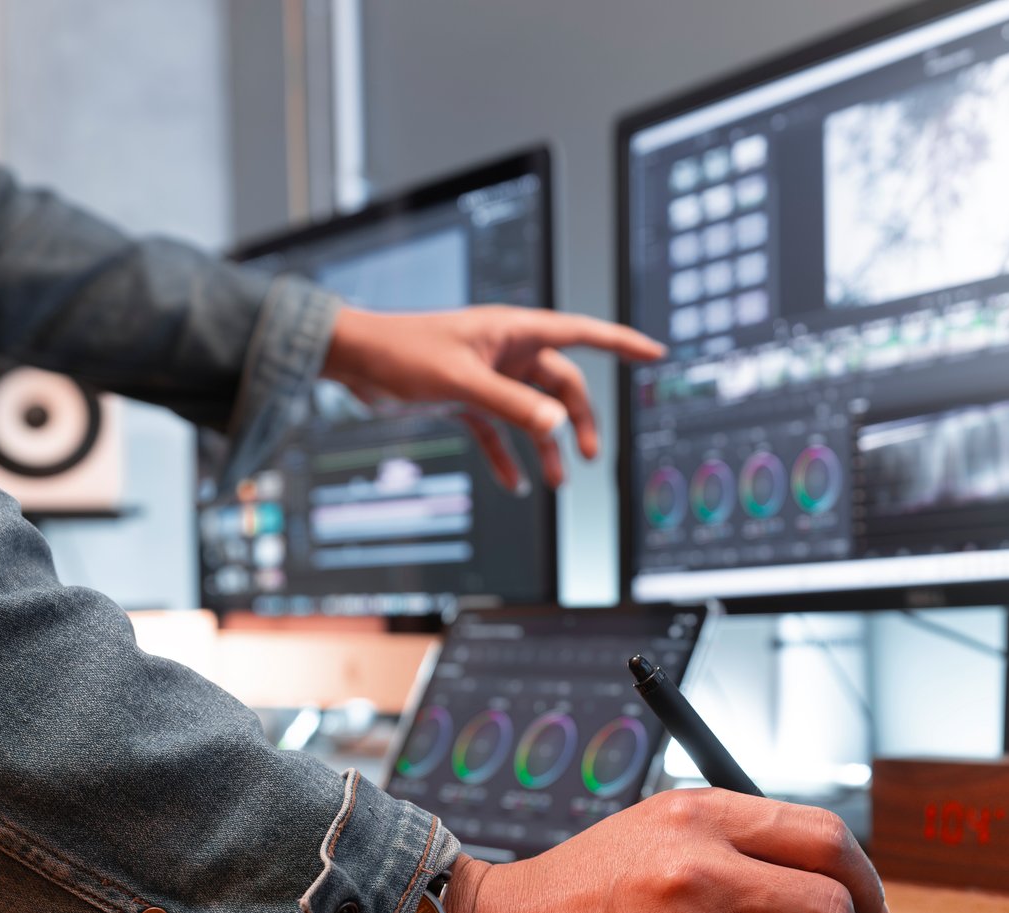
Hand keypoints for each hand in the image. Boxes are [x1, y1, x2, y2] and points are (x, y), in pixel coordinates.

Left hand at [322, 305, 664, 489]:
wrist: (352, 360)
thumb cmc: (402, 354)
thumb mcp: (461, 383)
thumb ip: (511, 406)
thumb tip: (557, 428)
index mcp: (514, 332)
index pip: (582, 334)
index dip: (621, 344)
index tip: (656, 354)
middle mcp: (506, 352)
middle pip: (562, 386)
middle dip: (579, 421)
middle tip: (591, 459)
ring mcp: (487, 376)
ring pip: (533, 413)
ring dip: (546, 446)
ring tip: (556, 482)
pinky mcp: (465, 399)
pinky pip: (497, 431)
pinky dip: (507, 456)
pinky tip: (514, 484)